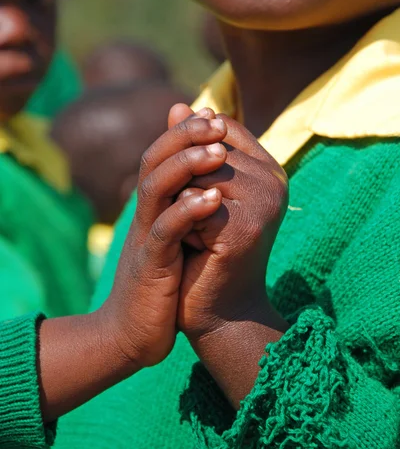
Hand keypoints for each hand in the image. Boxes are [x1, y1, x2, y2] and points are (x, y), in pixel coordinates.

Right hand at [99, 110, 229, 368]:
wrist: (133, 332)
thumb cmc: (163, 281)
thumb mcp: (177, 238)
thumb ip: (186, 204)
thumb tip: (207, 178)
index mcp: (154, 205)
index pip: (162, 154)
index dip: (185, 132)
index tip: (214, 116)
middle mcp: (146, 213)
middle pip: (154, 160)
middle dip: (184, 136)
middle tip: (214, 120)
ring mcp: (145, 237)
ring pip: (156, 187)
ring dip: (185, 165)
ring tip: (217, 151)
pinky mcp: (150, 265)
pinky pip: (165, 231)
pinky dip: (186, 212)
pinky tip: (213, 200)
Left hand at [169, 106, 287, 341]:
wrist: (218, 309)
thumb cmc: (207, 249)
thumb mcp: (199, 190)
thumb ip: (191, 148)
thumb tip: (178, 104)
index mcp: (268, 169)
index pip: (219, 127)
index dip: (192, 151)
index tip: (190, 187)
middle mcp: (274, 181)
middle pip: (207, 147)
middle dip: (185, 180)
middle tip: (192, 218)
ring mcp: (263, 203)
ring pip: (198, 171)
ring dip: (182, 201)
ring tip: (196, 232)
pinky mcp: (245, 228)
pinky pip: (193, 202)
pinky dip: (182, 222)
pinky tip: (195, 247)